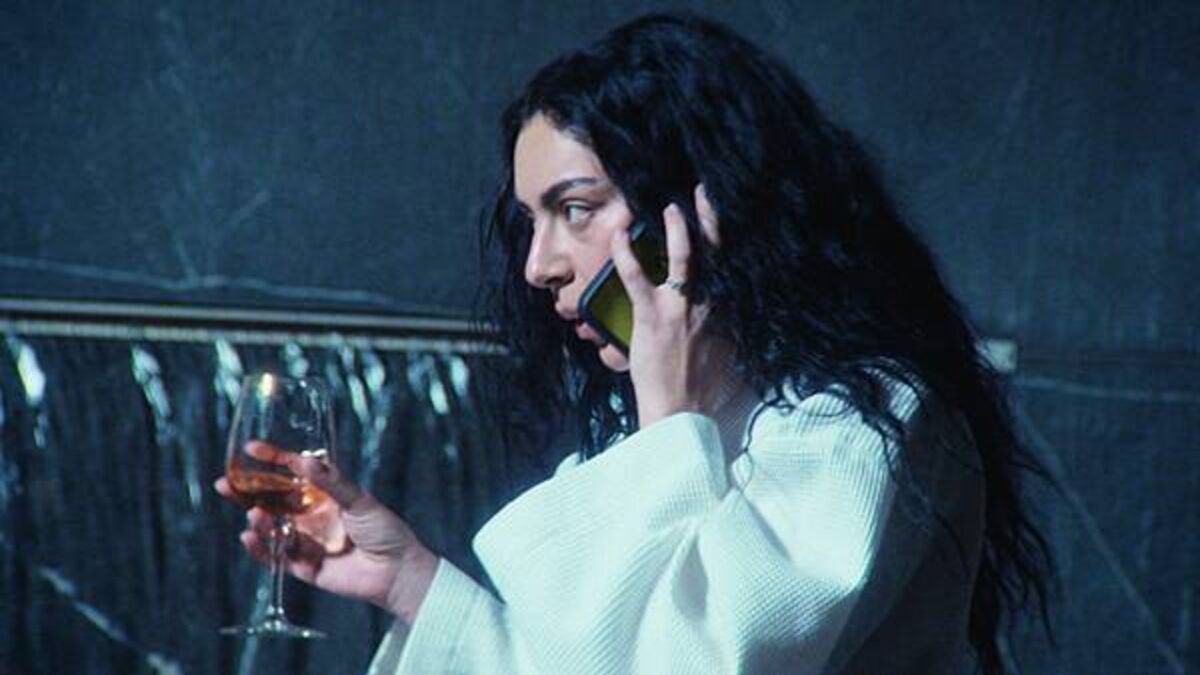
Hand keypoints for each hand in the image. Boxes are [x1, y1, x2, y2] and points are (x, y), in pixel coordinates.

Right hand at [214, 442, 437, 623]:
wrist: (397, 570)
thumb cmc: (384, 530)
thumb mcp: (359, 500)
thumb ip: (331, 482)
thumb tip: (303, 461)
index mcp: (324, 494)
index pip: (292, 473)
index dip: (272, 460)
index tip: (251, 448)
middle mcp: (310, 515)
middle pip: (271, 500)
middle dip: (247, 491)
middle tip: (224, 483)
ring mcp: (305, 539)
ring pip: (271, 527)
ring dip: (258, 520)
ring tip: (253, 513)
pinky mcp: (303, 566)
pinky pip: (275, 556)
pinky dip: (260, 548)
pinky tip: (250, 537)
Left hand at [609, 183, 727, 426]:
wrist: (684, 414)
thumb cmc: (706, 393)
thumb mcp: (729, 359)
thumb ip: (728, 333)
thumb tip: (729, 325)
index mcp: (729, 314)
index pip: (731, 267)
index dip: (728, 240)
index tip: (728, 216)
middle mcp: (712, 305)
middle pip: (717, 253)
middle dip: (713, 219)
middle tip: (705, 193)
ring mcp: (683, 309)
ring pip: (686, 257)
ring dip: (679, 228)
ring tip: (670, 207)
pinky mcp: (654, 318)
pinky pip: (638, 278)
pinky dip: (626, 255)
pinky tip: (618, 236)